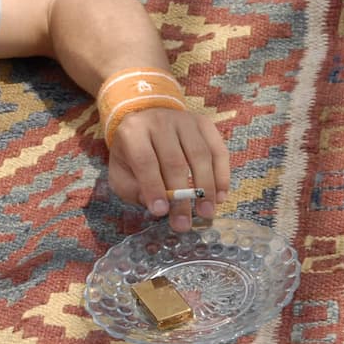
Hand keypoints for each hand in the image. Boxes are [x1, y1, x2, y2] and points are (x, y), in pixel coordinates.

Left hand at [105, 108, 230, 231]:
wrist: (147, 121)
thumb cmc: (133, 154)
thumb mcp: (121, 171)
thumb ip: (132, 189)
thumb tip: (159, 205)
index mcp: (133, 131)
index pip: (145, 161)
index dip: (154, 188)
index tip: (161, 212)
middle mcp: (159, 121)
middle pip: (175, 161)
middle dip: (181, 196)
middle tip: (184, 223)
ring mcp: (185, 120)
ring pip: (200, 156)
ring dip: (205, 188)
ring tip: (206, 213)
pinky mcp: (205, 123)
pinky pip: (218, 151)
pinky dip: (221, 176)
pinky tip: (219, 197)